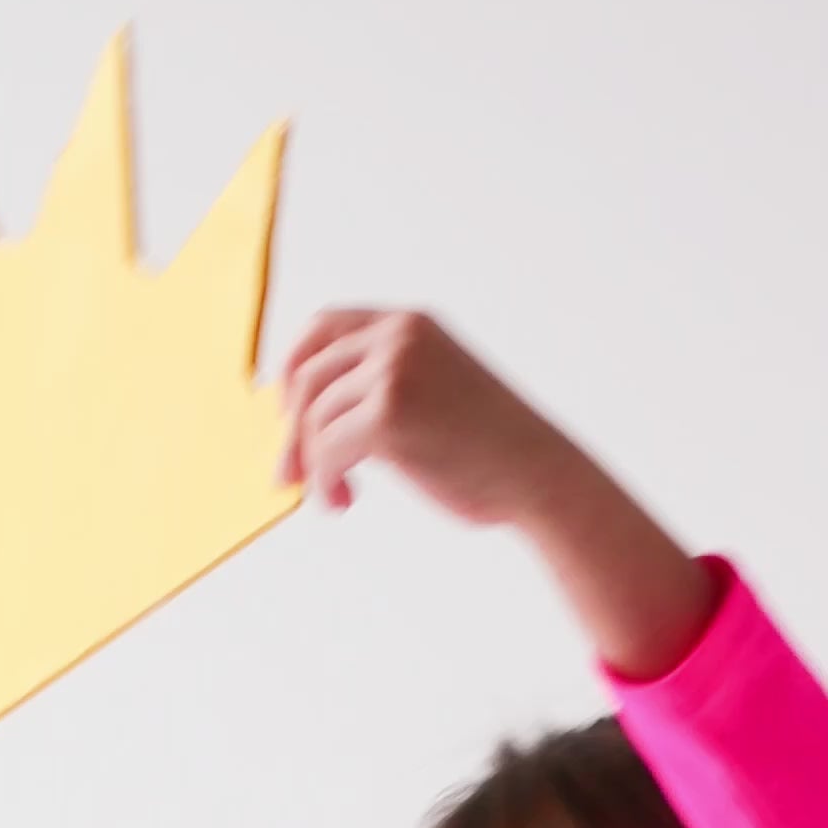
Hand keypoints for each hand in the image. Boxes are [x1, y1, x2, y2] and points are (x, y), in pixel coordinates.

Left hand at [273, 309, 561, 525]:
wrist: (541, 476)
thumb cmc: (492, 449)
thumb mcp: (436, 391)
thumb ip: (382, 385)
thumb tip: (304, 415)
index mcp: (411, 324)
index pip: (325, 325)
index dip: (294, 365)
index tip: (286, 409)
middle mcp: (399, 337)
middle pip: (309, 375)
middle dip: (292, 430)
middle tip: (289, 475)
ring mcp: (393, 372)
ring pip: (315, 419)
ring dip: (316, 466)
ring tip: (338, 496)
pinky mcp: (387, 416)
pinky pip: (326, 450)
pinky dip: (324, 482)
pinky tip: (342, 503)